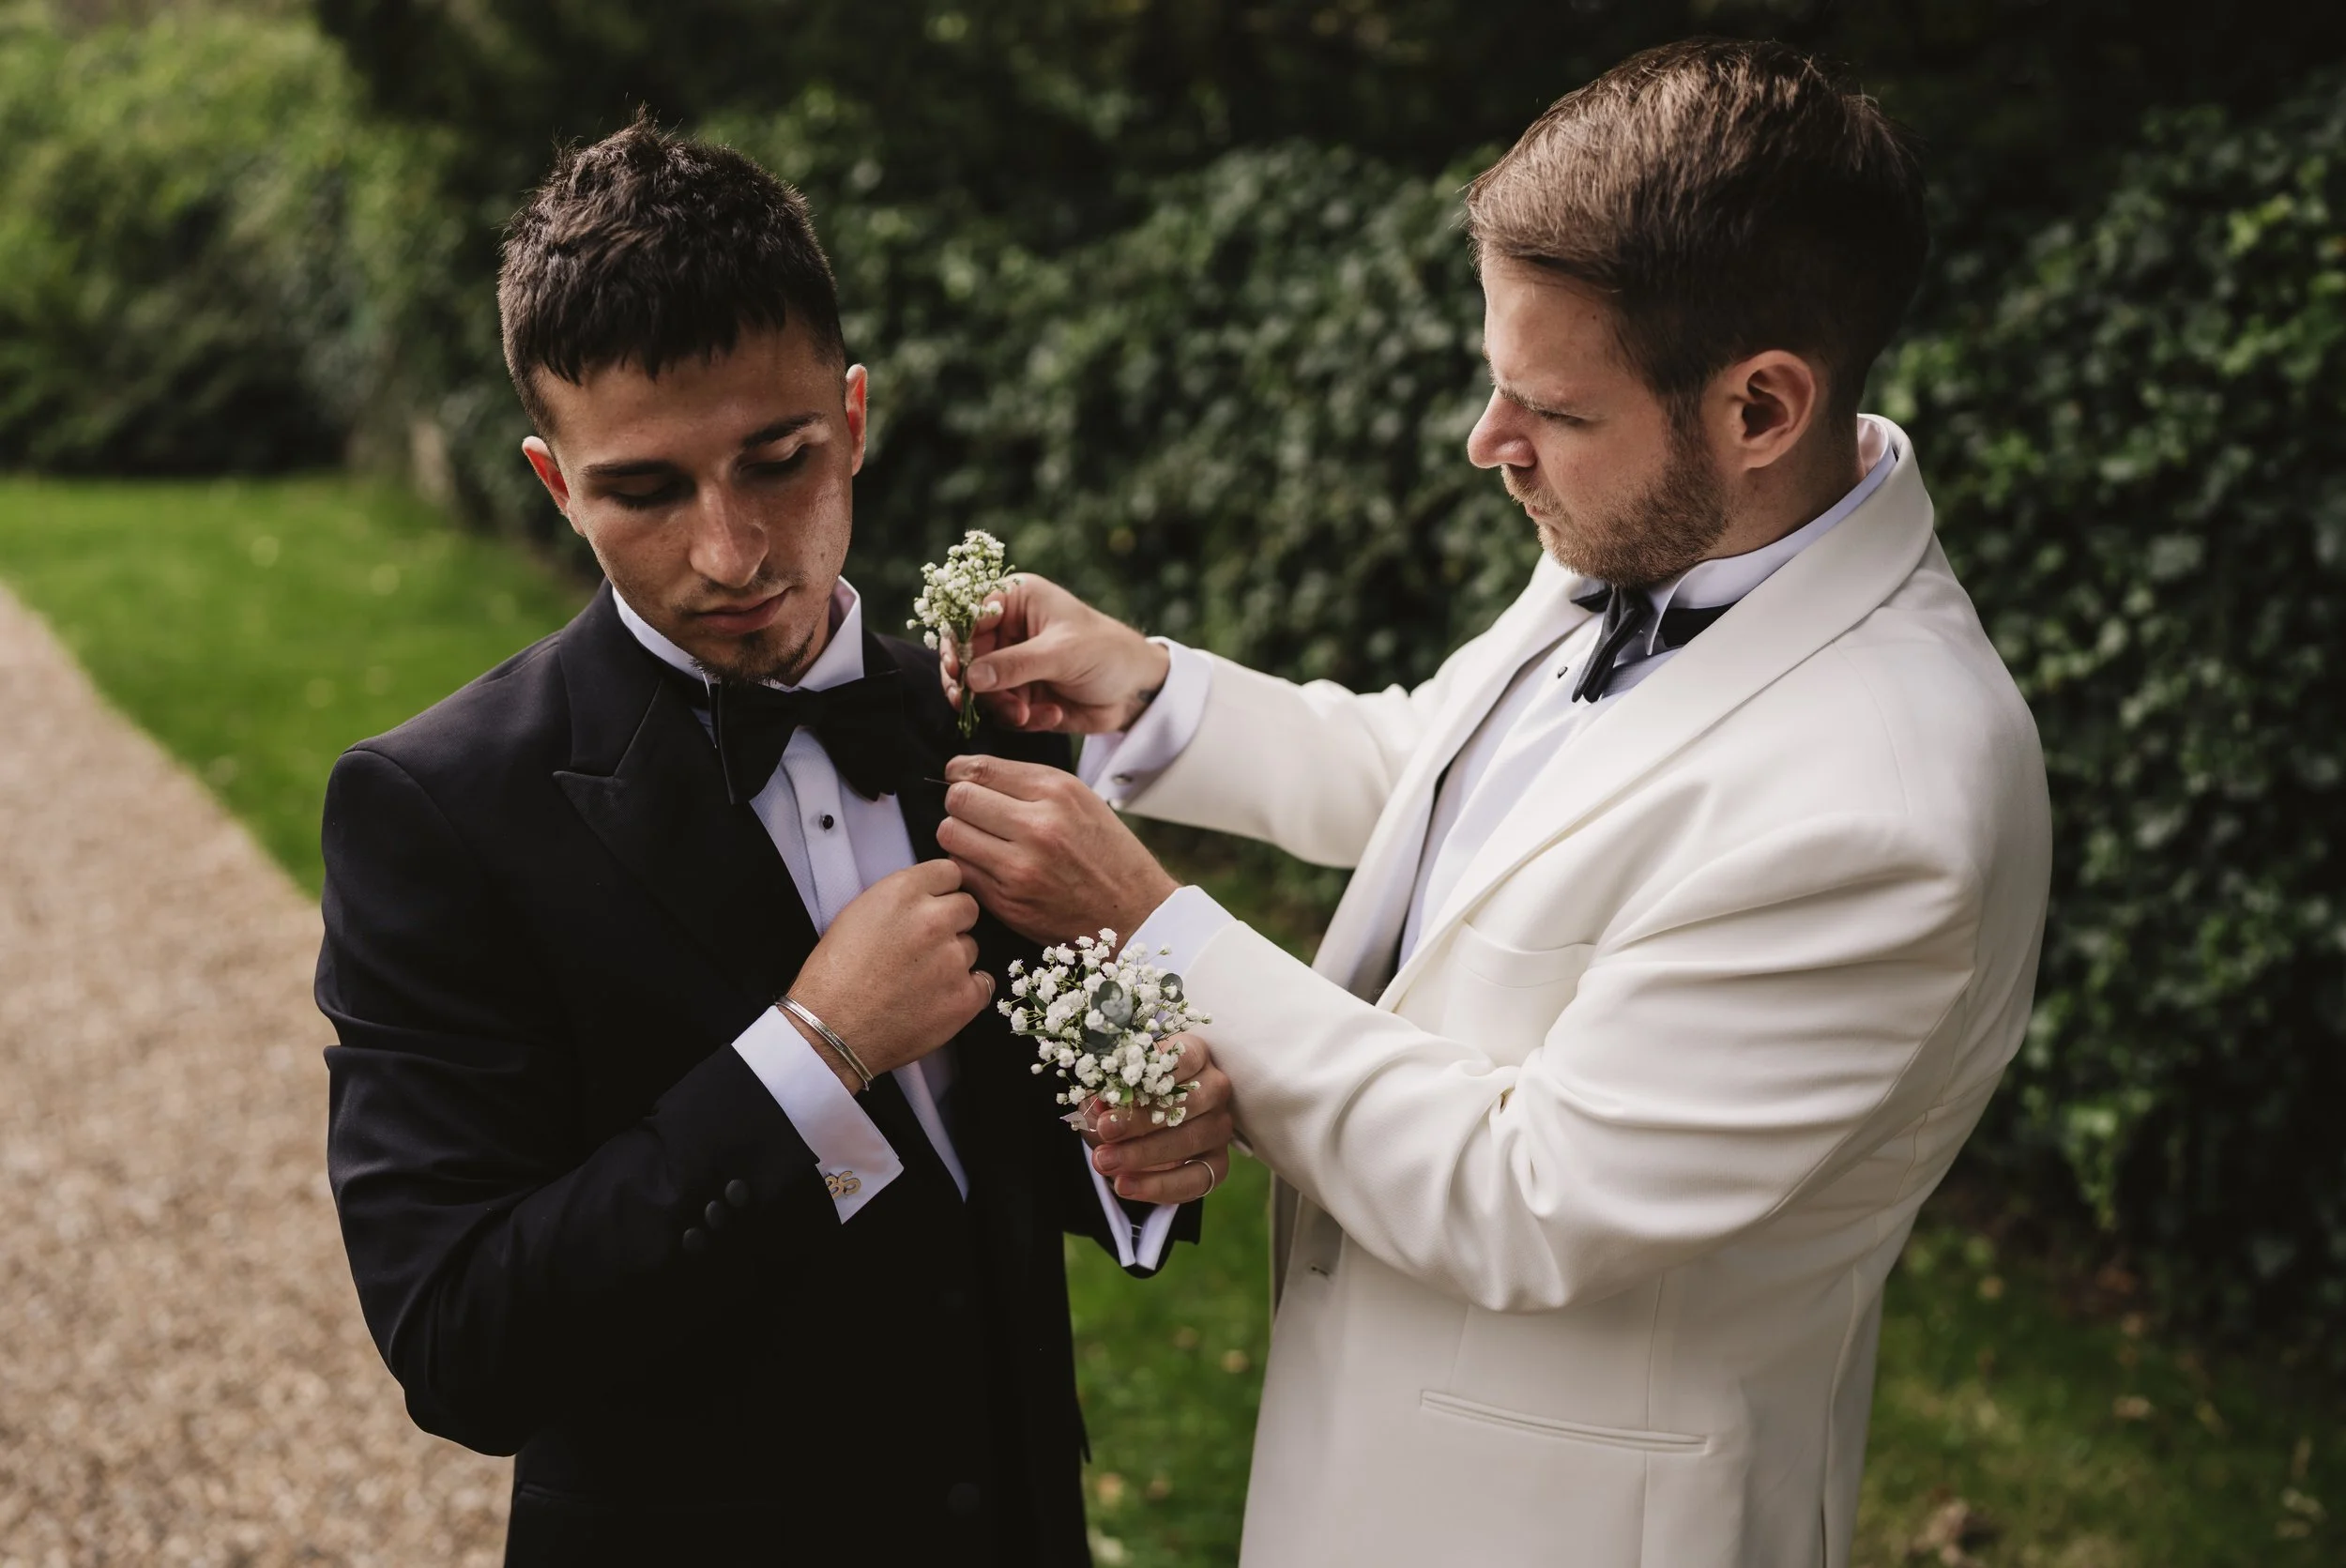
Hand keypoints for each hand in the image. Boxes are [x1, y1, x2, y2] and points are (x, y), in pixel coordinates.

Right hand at [786, 859, 990, 1088]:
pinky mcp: (964, 997)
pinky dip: (966, 992)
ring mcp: (953, 959)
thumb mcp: (857, 915)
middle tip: (927, 947)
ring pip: (972, 947)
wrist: (831, 1030)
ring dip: (954, 960)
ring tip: (920, 981)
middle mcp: (932, 920)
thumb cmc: (834, 977)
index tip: (936, 904)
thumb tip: (926, 899)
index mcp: (902, 893)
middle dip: (952, 923)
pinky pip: (982, 984)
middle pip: (967, 907)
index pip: (949, 872)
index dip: (942, 891)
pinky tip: (937, 1000)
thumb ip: (899, 900)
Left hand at [937, 754, 1178, 944]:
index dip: (960, 773)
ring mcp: (1020, 867)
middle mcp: (1037, 826)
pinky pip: (962, 871)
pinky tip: (990, 867)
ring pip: (951, 834)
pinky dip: (968, 866)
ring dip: (959, 835)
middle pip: (958, 799)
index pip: (979, 769)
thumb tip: (969, 774)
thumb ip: (1028, 784)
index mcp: (1057, 791)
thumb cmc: (1107, 853)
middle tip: (975, 814)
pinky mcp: (1007, 902)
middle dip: (961, 804)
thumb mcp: (1081, 801)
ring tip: (981, 841)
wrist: (1134, 913)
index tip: (960, 779)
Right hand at [940, 574, 1170, 733]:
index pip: (968, 616)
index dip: (956, 642)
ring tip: (1027, 714)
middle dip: (973, 684)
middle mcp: (1008, 630)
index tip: (955, 669)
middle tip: (968, 705)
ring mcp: (1012, 664)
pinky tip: (1052, 715)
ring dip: (1000, 706)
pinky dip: (1021, 719)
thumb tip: (971, 677)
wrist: (1137, 690)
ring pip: (980, 689)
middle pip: (966, 656)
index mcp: (1015, 601)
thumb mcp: (1062, 653)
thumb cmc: (1106, 652)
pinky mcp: (1019, 694)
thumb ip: (1015, 664)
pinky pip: (1001, 711)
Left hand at [1087, 1036, 1234, 1203]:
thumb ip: (1105, 1090)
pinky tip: (1126, 1186)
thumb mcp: (1110, 1085)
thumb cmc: (1124, 1094)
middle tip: (1103, 1131)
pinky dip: (1159, 1186)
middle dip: (1140, 1121)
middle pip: (1187, 1103)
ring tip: (1104, 1162)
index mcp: (1194, 1054)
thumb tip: (1099, 1105)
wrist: (1135, 1124)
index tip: (1112, 1096)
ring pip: (1190, 1141)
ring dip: (1143, 1155)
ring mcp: (1220, 1126)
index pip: (1181, 1060)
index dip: (1146, 1080)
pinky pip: (1198, 1179)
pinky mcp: (1218, 1161)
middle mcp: (1215, 1088)